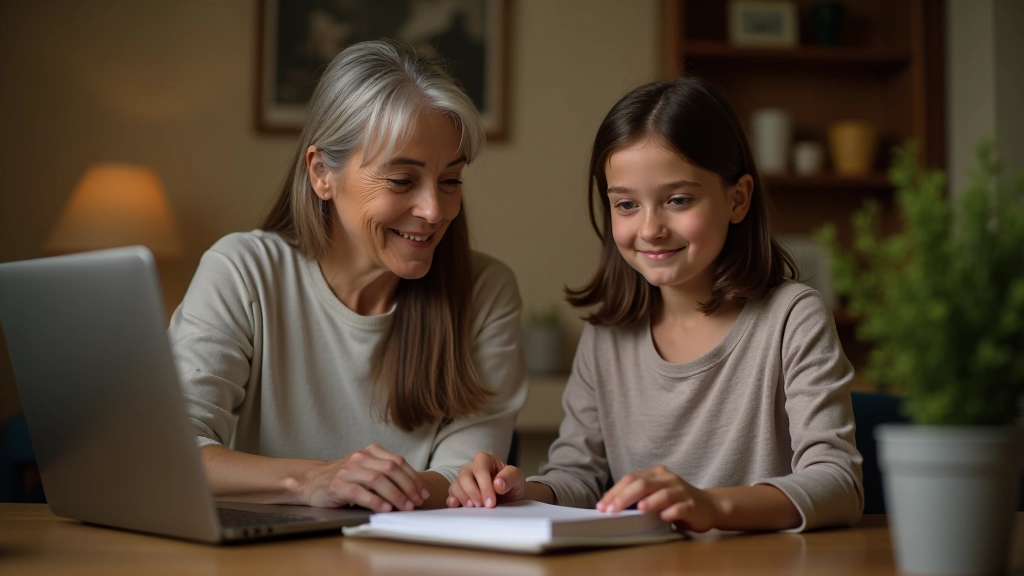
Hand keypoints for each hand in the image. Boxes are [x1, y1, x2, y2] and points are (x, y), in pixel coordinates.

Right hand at [285, 444, 428, 511]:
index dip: (413, 477)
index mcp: (371, 451)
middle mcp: (360, 457)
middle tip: (417, 502)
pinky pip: (360, 492)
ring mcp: (348, 470)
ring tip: (405, 507)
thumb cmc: (345, 479)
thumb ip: (386, 475)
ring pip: (377, 479)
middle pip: (391, 469)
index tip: (423, 492)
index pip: (398, 462)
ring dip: (395, 494)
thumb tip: (414, 491)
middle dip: (408, 486)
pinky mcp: (338, 485)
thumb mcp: (366, 470)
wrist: (312, 482)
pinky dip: (375, 501)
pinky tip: (385, 509)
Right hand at [447, 451, 525, 507]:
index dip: (484, 486)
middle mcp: (471, 468)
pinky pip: (450, 495)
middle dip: (473, 493)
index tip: (491, 502)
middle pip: (464, 476)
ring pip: (455, 485)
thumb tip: (498, 483)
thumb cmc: (511, 485)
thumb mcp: (517, 479)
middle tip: (483, 506)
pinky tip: (458, 506)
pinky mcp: (458, 493)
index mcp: (485, 460)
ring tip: (474, 508)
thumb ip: (510, 477)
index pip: (480, 469)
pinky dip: (452, 501)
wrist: (510, 498)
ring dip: (463, 498)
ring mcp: (463, 480)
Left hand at [597, 465, 721, 532]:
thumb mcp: (655, 496)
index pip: (630, 479)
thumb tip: (611, 508)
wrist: (709, 507)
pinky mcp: (692, 505)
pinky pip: (681, 507)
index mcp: (655, 474)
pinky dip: (671, 512)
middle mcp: (668, 478)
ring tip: (638, 509)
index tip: (601, 506)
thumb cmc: (675, 502)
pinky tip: (664, 518)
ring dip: (650, 501)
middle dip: (624, 497)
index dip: (614, 492)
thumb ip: (638, 498)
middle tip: (611, 511)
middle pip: (643, 484)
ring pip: (663, 493)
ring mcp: (681, 491)